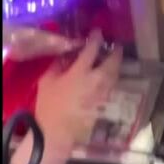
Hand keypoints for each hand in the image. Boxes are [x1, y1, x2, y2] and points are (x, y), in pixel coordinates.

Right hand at [35, 30, 122, 154]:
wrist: (56, 131)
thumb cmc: (49, 105)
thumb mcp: (47, 81)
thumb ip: (57, 65)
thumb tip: (65, 56)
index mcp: (80, 72)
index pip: (92, 50)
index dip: (96, 38)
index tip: (98, 31)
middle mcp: (96, 80)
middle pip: (112, 62)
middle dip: (116, 52)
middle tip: (116, 45)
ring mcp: (102, 93)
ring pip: (114, 75)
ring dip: (116, 65)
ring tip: (114, 59)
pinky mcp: (103, 103)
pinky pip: (111, 86)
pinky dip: (112, 77)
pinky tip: (108, 76)